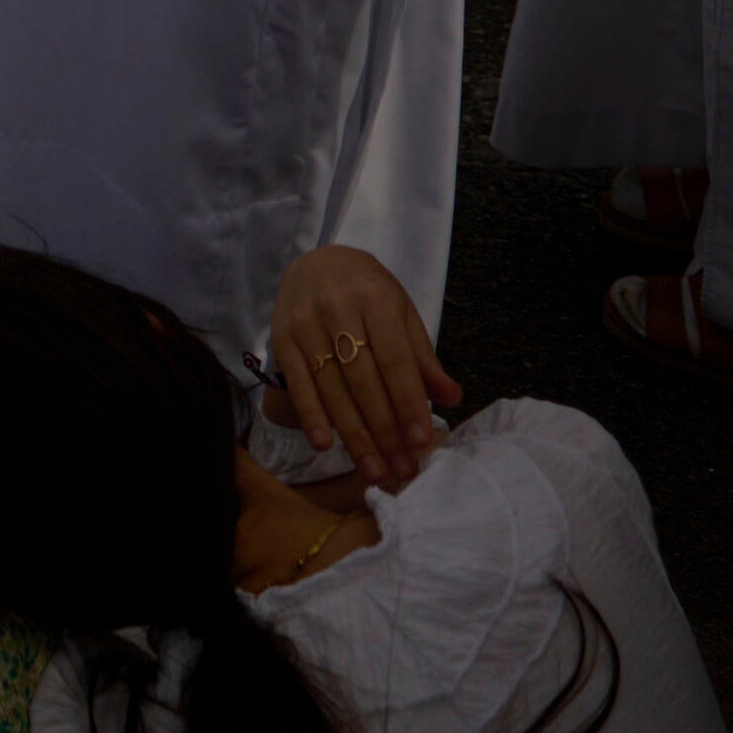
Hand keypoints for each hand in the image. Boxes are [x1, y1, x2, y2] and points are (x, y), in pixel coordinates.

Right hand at [262, 246, 460, 489]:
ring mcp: (305, 324)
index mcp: (376, 298)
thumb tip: (451, 397)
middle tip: (402, 469)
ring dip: (353, 435)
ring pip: (332, 388)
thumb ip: (422, 357)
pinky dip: (311, 415)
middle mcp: (337, 308)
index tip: (421, 441)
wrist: (315, 261)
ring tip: (374, 470)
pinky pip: (299, 383)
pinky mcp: (281, 338)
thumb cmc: (367, 292)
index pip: (395, 359)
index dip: (408, 402)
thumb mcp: (401, 313)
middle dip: (384, 430)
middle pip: (363, 380)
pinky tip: (325, 444)